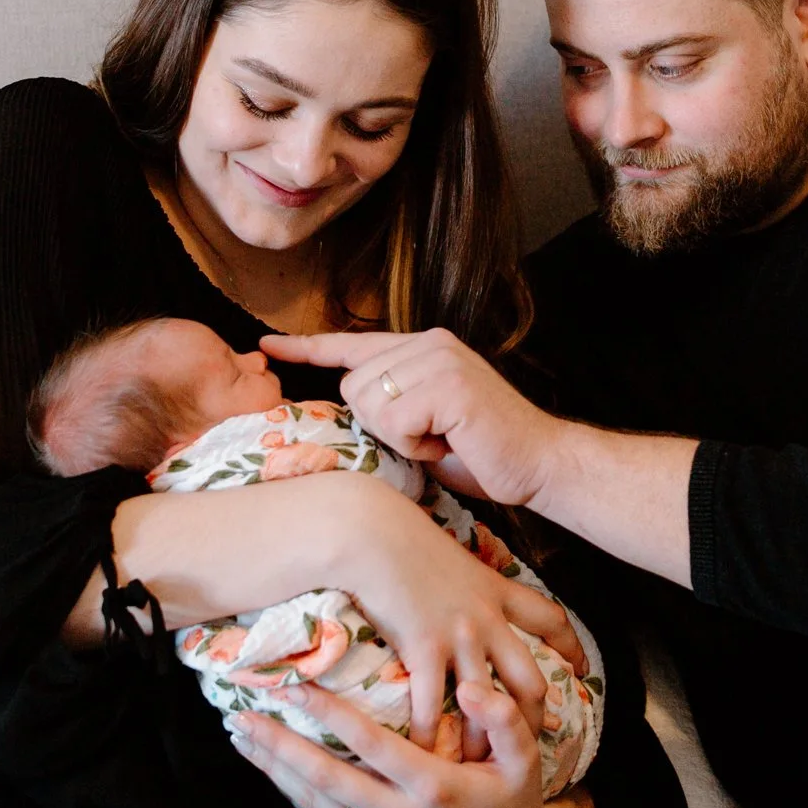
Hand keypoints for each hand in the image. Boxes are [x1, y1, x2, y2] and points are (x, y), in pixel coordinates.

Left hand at [229, 677, 589, 807]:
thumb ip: (504, 720)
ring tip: (242, 739)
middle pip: (326, 779)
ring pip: (316, 805)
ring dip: (275, 772)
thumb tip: (472, 689)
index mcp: (433, 788)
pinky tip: (271, 772)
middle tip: (240, 717)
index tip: (294, 687)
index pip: (370, 745)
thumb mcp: (525, 759)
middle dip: (279, 747)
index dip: (329, 715)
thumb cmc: (514, 800)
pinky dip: (293, 796)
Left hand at [260, 329, 559, 507]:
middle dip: (381, 427)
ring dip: (400, 437)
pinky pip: (395, 421)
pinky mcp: (447, 382)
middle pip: (352, 388)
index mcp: (422, 348)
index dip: (305, 348)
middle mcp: (428, 343)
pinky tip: (450, 441)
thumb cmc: (485, 453)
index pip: (352, 345)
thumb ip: (392, 406)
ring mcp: (438, 358)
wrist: (541, 465)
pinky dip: (417, 444)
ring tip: (443, 438)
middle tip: (431, 437)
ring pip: (369, 404)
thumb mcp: (427, 423)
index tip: (266, 345)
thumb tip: (348, 411)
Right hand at [330, 475, 586, 743]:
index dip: (570, 646)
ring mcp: (458, 634)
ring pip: (488, 701)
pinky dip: (428, 734)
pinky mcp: (424, 647)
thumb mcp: (447, 553)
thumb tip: (455, 584)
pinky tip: (422, 755)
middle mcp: (486, 617)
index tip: (579, 669)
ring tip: (474, 767)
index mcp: (496, 590)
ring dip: (482, 739)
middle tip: (526, 745)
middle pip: (529, 677)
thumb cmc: (399, 534)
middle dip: (533, 718)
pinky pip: (431, 703)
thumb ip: (461, 577)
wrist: (372, 531)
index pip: (549, 618)